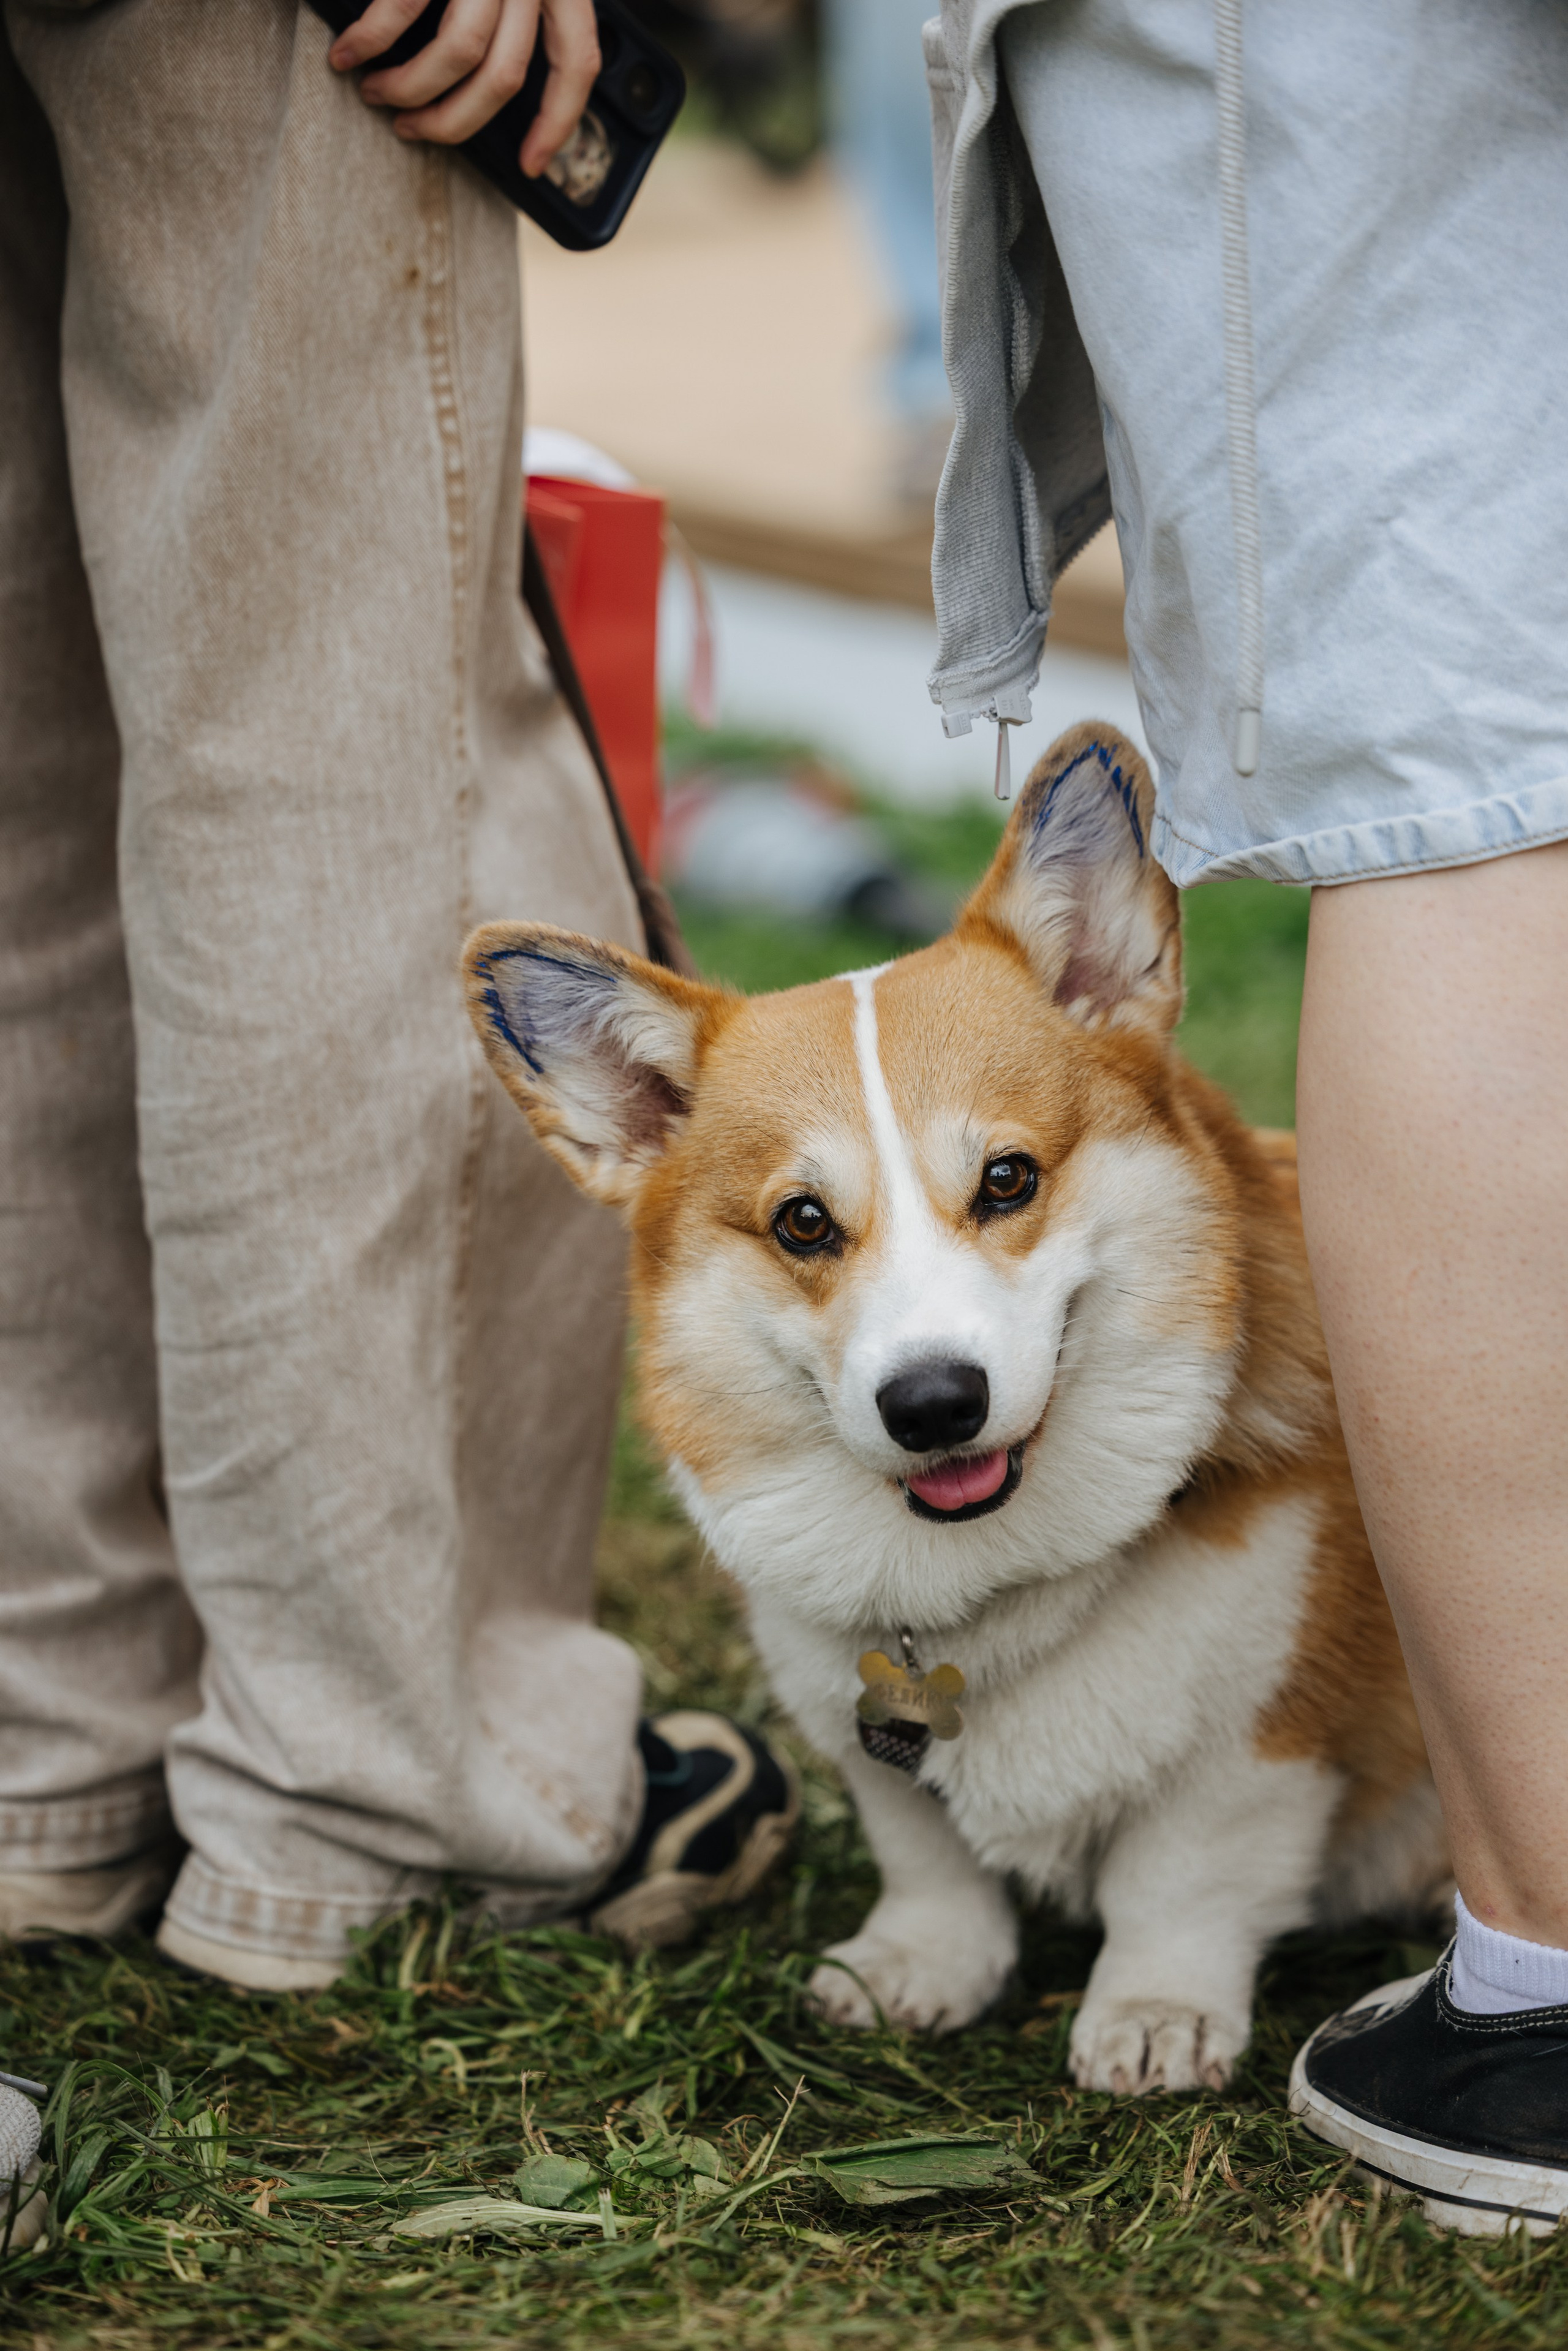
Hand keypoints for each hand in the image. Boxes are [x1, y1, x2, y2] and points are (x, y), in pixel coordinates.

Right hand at [330, 0, 600, 178]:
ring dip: (411, 92)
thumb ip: (517, 5)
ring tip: (377, 95)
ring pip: (457, 57)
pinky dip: (369, 43)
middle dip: (455, 123)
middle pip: (504, 78)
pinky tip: (348, 56)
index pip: (577, 63)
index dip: (558, 123)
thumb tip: (483, 80)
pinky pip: (400, 10)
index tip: (533, 165)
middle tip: (414, 130)